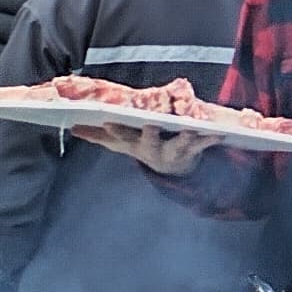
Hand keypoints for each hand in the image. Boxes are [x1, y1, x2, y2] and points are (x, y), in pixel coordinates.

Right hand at [71, 122, 211, 176]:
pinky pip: (204, 144)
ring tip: (190, 130)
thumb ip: (98, 136)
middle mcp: (152, 148)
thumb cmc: (143, 147)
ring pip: (178, 143)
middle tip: (150, 125)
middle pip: (148, 140)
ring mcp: (172, 150)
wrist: (172, 169)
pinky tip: (220, 133)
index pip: (121, 136)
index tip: (107, 121)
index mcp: (134, 143)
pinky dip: (211, 139)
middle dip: (148, 133)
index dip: (115, 129)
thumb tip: (72, 128)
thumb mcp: (120, 144)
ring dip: (185, 137)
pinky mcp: (192, 150)